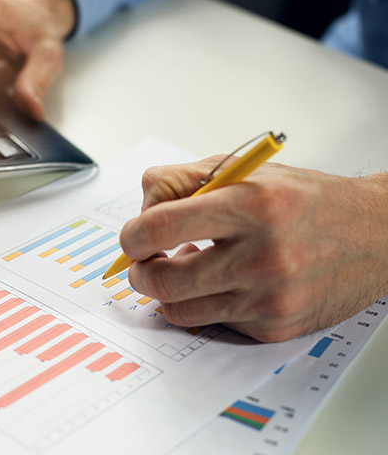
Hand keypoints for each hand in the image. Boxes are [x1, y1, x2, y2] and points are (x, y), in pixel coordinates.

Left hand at [121, 158, 387, 341]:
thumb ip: (184, 180)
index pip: (160, 226)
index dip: (133, 236)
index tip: (134, 237)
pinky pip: (212, 323)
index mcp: (249, 204)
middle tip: (144, 263)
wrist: (375, 235)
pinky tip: (217, 284)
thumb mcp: (245, 169)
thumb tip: (142, 209)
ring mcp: (268, 297)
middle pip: (162, 279)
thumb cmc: (305, 199)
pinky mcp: (274, 327)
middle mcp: (261, 255)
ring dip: (166, 292)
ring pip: (180, 310)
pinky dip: (202, 305)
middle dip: (139, 272)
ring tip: (182, 270)